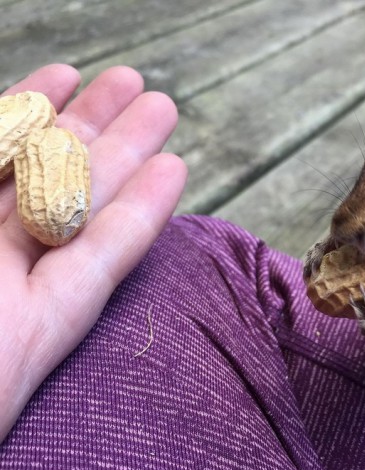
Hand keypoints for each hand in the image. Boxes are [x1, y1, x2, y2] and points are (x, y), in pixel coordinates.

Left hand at [0, 65, 186, 440]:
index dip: (31, 106)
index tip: (67, 73)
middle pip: (44, 174)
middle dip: (94, 123)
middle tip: (137, 84)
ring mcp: (15, 287)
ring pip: (82, 209)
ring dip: (129, 156)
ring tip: (164, 110)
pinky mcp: (50, 327)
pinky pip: (103, 261)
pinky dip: (142, 216)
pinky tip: (174, 173)